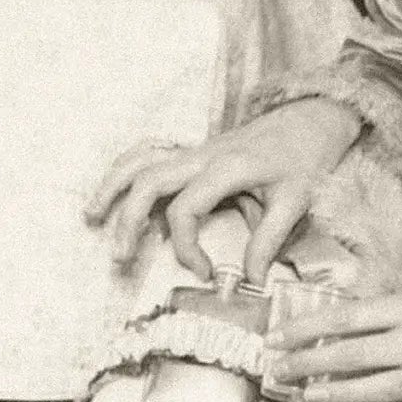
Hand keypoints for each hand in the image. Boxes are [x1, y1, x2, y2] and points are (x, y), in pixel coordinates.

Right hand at [84, 98, 361, 280]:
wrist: (311, 120)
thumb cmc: (305, 159)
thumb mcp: (295, 202)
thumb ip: (268, 241)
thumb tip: (250, 280)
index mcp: (226, 168)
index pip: (185, 209)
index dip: (188, 247)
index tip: (207, 274)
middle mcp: (202, 155)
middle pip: (148, 182)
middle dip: (128, 220)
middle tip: (120, 258)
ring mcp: (195, 150)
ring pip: (140, 160)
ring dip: (112, 186)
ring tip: (90, 217)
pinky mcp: (194, 150)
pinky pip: (150, 151)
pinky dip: (127, 167)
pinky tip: (114, 188)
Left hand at [264, 294, 401, 401]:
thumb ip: (382, 315)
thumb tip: (328, 320)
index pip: (347, 317)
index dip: (306, 329)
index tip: (275, 338)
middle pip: (353, 352)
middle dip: (308, 362)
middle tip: (276, 371)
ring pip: (377, 386)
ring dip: (336, 393)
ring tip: (304, 396)